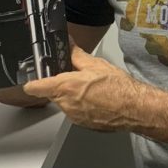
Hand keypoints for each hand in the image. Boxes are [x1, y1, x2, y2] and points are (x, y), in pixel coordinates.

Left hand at [24, 42, 149, 130]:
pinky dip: (82, 105)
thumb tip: (67, 43)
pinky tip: (96, 99)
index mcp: (66, 87)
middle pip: (53, 93)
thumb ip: (76, 54)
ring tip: (90, 88)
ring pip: (65, 103)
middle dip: (60, 84)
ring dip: (72, 95)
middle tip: (75, 76)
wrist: (135, 109)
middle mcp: (66, 104)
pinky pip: (75, 112)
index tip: (32, 77)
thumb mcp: (95, 64)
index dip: (32, 81)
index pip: (36, 87)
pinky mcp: (83, 124)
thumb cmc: (119, 88)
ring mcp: (74, 117)